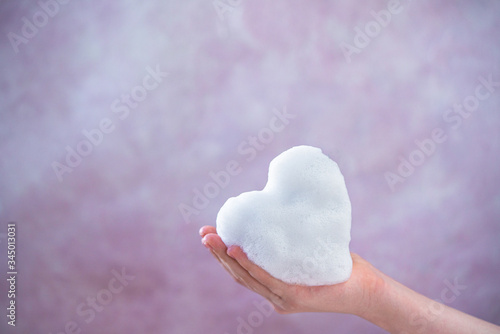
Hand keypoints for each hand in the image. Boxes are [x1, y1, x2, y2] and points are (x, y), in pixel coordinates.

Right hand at [199, 225, 383, 315]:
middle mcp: (274, 294)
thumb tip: (283, 203)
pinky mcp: (295, 297)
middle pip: (238, 274)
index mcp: (274, 284)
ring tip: (212, 239)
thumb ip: (294, 235)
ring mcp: (283, 298)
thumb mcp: (310, 249)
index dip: (222, 253)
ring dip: (225, 258)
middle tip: (203, 232)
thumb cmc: (340, 265)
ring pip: (247, 278)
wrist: (366, 288)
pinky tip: (235, 251)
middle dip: (217, 253)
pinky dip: (249, 265)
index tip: (210, 232)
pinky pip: (267, 279)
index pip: (242, 270)